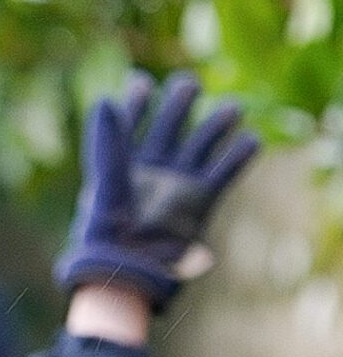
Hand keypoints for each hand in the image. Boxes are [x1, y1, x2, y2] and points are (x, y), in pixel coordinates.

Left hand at [55, 73, 258, 308]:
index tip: (141, 81)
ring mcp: (177, 185)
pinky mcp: (199, 203)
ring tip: (233, 108)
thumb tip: (104, 98)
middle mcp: (152, 171)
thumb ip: (108, 144)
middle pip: (170, 126)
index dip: (136, 101)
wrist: (128, 276)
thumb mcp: (106, 184)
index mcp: (122, 165)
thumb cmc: (108, 236)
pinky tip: (252, 139)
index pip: (131, 123)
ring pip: (201, 144)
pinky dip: (239, 157)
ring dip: (216, 125)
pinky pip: (223, 173)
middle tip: (188, 84)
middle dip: (180, 103)